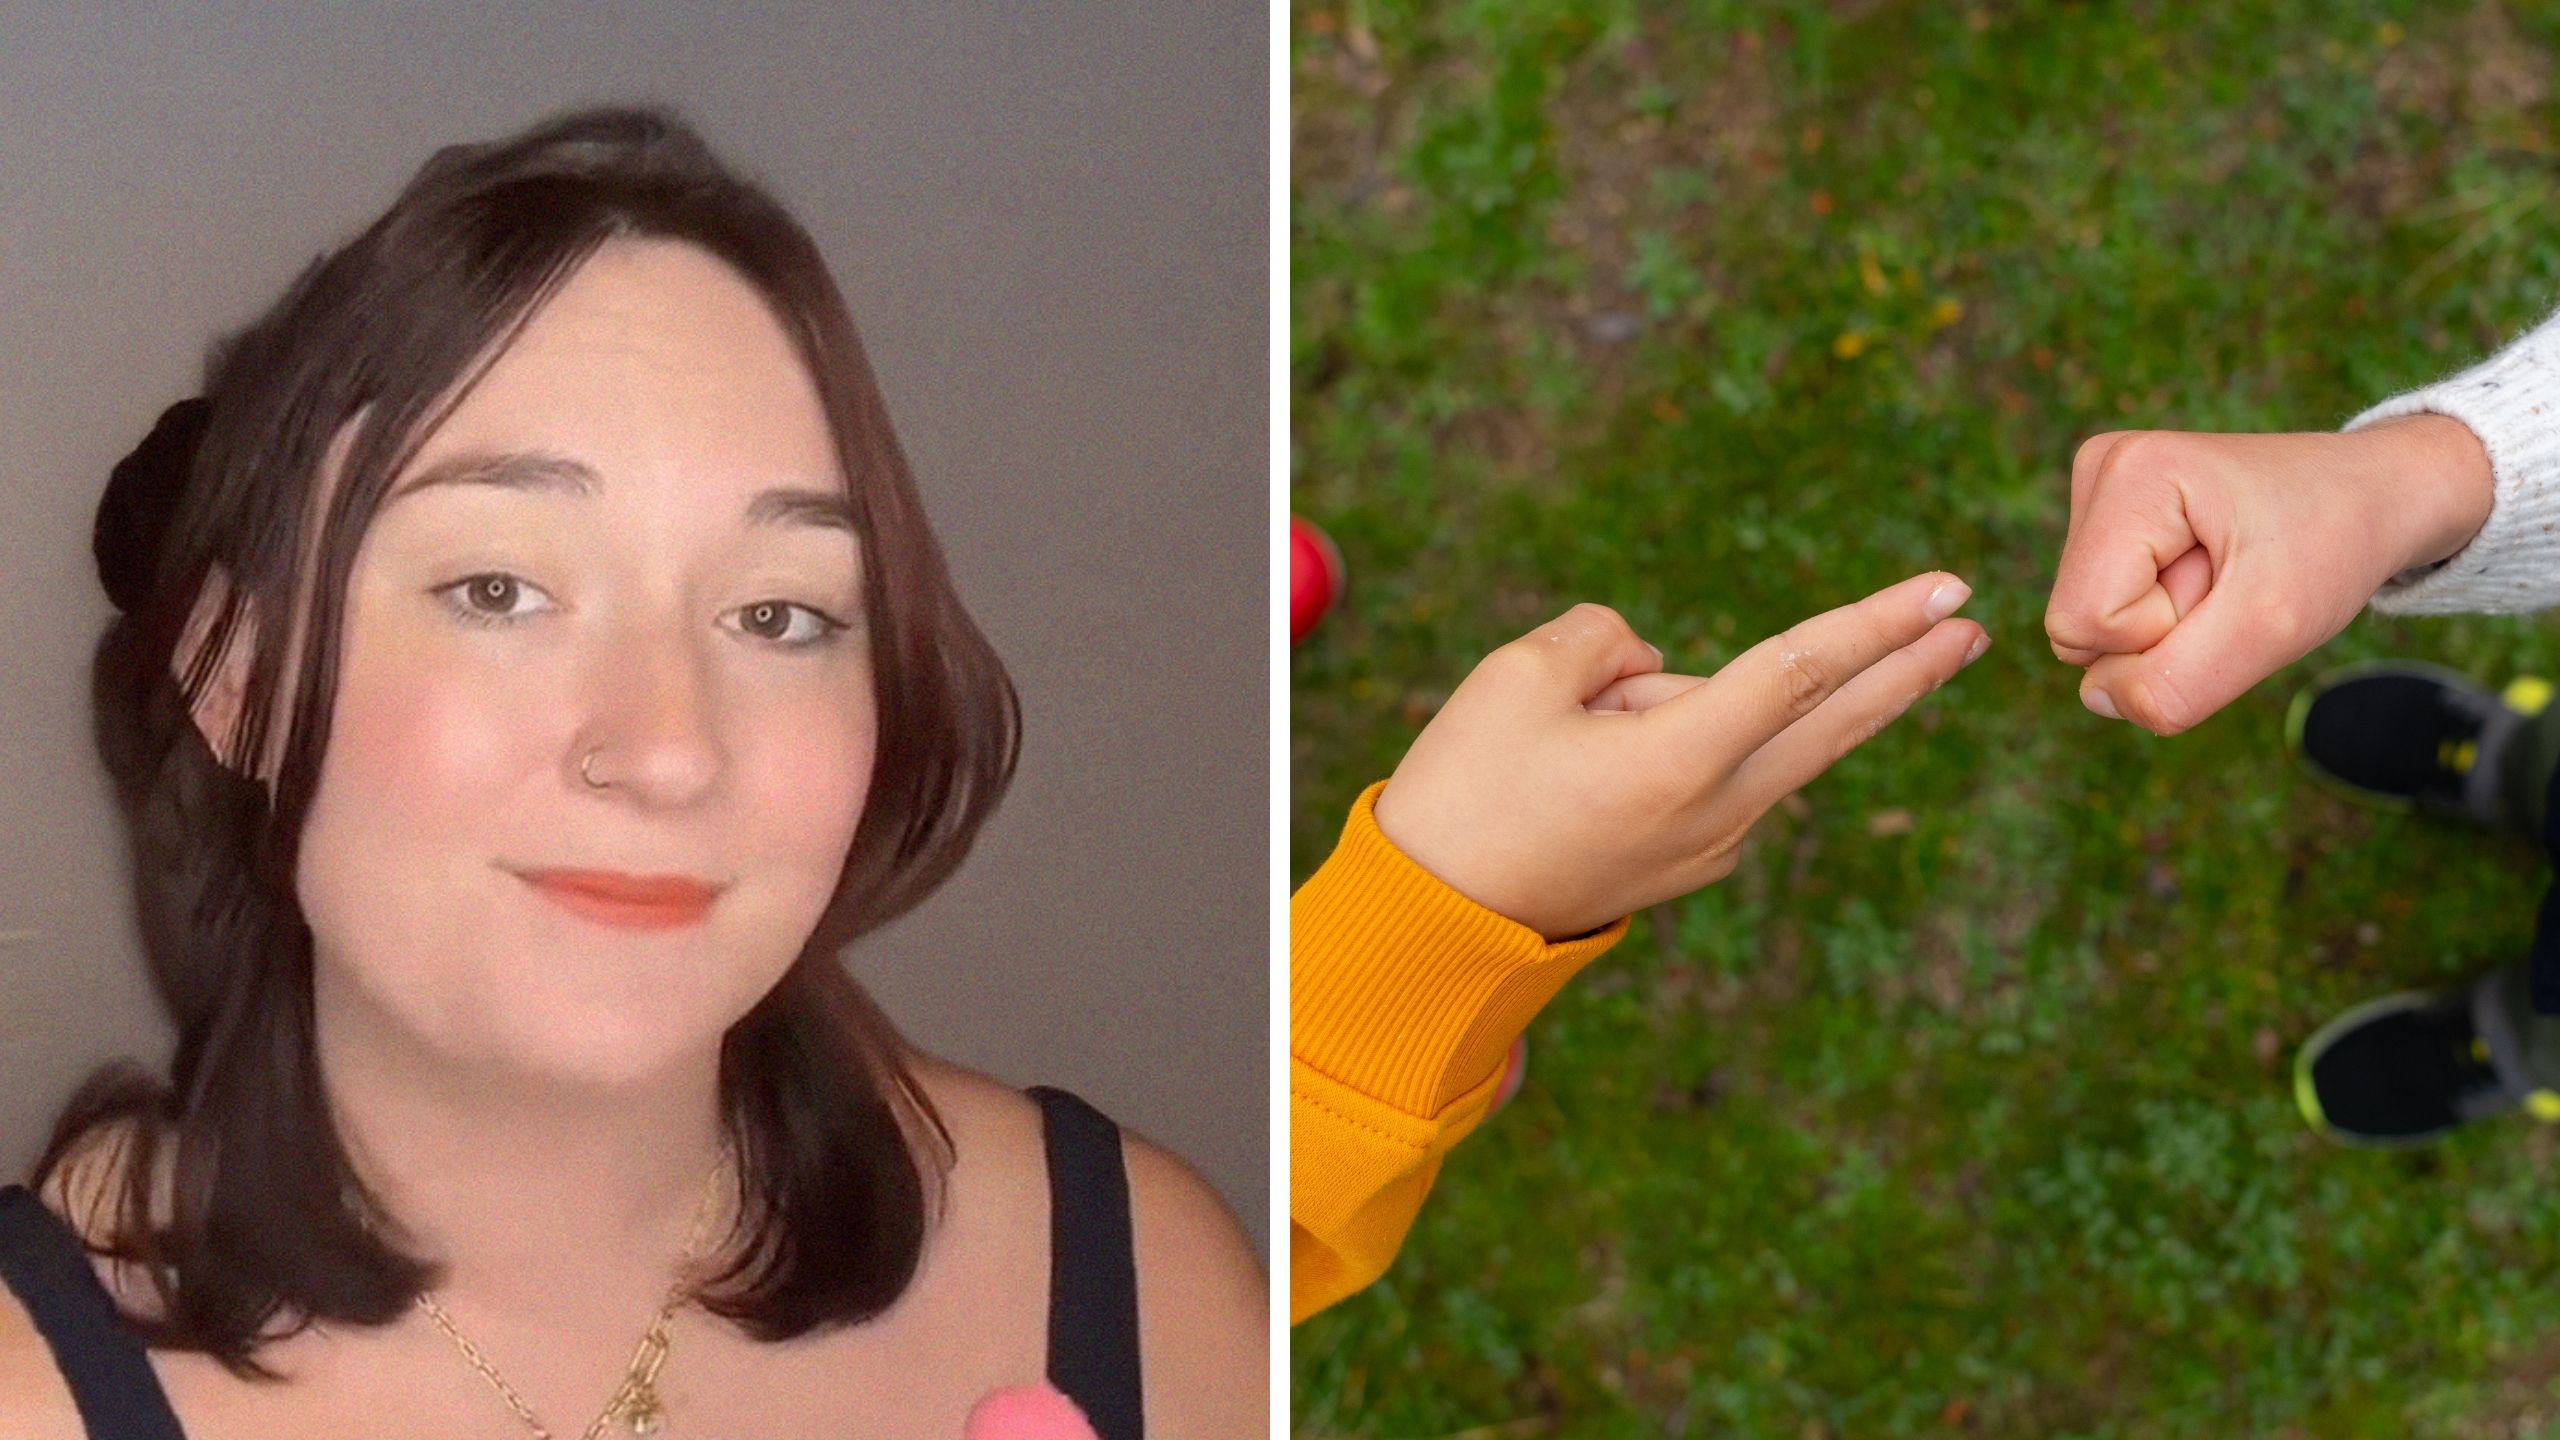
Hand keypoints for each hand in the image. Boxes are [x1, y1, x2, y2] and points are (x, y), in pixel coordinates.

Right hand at [1370, 572, 1987, 940]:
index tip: (1946, 589)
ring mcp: (1712, 847)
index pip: (1801, 670)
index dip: (1875, 622)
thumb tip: (1659, 663)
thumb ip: (1605, 639)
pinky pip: (1711, 775)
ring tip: (1568, 731)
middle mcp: (1719, 811)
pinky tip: (1600, 751)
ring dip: (1694, 705)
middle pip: (1834, 723)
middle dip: (1906, 670)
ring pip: (1742, 741)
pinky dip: (1681, 740)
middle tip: (1971, 625)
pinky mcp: (1689, 866)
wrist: (1434, 922)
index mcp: (1683, 759)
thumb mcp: (1517, 676)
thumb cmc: (1466, 790)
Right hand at [2044, 416, 2493, 735]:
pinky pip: (2104, 612)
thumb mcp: (2270, 629)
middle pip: (2077, 626)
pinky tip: (2213, 572)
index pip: (2084, 623)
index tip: (2232, 585)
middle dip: (2165, 630)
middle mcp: (2100, 470)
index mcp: (2129, 474)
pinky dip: (2166, 613)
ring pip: (2089, 626)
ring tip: (2229, 573)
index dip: (2164, 634)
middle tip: (2234, 582)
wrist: (2372, 496)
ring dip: (2171, 624)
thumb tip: (2098, 697)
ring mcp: (2099, 491)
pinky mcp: (2108, 516)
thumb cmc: (2331, 546)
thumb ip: (2174, 685)